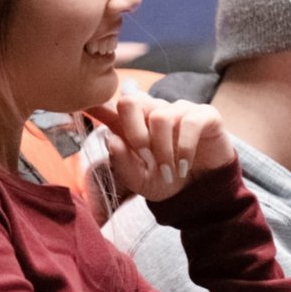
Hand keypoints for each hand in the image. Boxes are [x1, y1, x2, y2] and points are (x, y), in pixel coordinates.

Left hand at [85, 83, 235, 202]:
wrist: (201, 191)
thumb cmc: (167, 180)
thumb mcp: (140, 181)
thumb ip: (123, 163)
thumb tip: (112, 140)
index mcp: (134, 124)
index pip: (111, 107)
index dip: (96, 104)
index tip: (85, 106)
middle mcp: (154, 111)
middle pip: (131, 101)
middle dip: (133, 133)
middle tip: (144, 158)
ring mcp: (179, 110)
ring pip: (160, 117)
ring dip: (162, 150)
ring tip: (168, 171)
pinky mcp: (204, 115)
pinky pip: (189, 122)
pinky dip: (184, 148)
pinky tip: (184, 166)